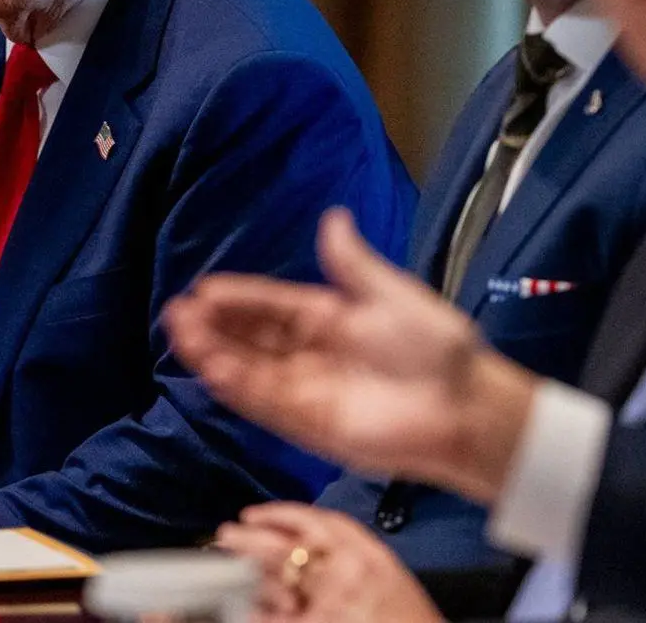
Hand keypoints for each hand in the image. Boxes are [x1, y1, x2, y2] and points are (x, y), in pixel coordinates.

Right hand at [166, 208, 537, 502]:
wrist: (467, 408)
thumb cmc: (437, 348)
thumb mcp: (392, 294)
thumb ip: (353, 264)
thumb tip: (332, 218)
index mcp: (330, 319)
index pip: (272, 307)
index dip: (238, 298)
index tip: (203, 289)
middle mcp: (312, 355)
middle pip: (252, 340)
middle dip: (215, 327)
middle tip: (178, 312)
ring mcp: (308, 391)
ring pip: (249, 370)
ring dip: (215, 354)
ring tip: (181, 335)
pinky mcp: (310, 426)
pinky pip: (264, 403)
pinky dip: (236, 387)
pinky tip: (210, 369)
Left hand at [217, 502, 442, 622]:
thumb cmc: (407, 616)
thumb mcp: (383, 570)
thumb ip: (343, 551)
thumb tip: (297, 545)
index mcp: (365, 551)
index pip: (314, 520)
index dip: (277, 515)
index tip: (253, 515)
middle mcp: (348, 571)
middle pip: (286, 546)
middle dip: (251, 539)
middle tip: (228, 534)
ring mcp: (334, 602)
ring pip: (279, 579)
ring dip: (249, 570)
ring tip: (227, 564)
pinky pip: (283, 617)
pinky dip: (263, 612)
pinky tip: (247, 609)